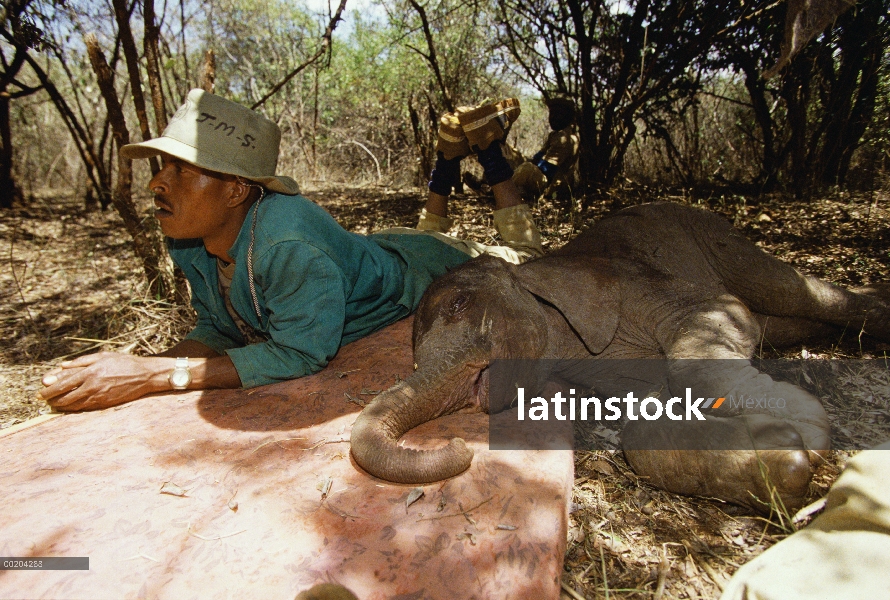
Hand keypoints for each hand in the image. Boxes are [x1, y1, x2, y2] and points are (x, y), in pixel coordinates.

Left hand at [39, 352, 171, 411]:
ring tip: (54, 405)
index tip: (41, 392)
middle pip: (66, 396)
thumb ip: (81, 362)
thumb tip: (62, 367)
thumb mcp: (103, 356)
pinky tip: (70, 407)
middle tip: (45, 400)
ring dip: (61, 406)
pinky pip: (85, 408)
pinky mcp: (105, 403)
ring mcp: (99, 396)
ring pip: (74, 405)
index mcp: (90, 371)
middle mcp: (93, 385)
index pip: (64, 383)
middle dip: (52, 399)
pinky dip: (74, 409)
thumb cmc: (124, 363)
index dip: (49, 389)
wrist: (145, 375)